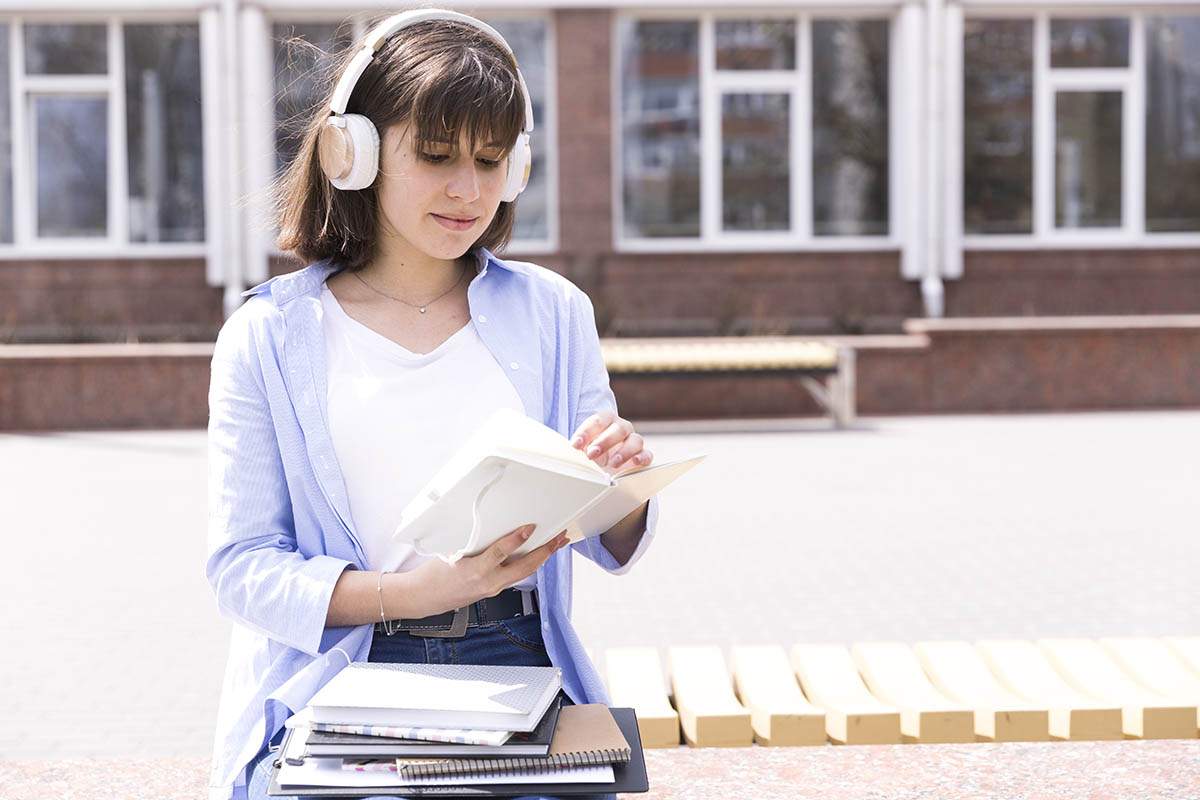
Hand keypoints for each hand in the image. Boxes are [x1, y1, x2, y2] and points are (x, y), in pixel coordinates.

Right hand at [407, 524, 568, 616]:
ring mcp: (492, 589)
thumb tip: (492, 524)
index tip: (530, 527)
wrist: (424, 597)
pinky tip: (536, 556)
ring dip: (541, 558)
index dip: (517, 539)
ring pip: (524, 573)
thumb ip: (474, 540)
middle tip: (559, 538)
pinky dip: (528, 564)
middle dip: (545, 552)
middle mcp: (487, 583)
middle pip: (524, 567)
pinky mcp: (493, 591)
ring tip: (556, 545)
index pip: (500, 553)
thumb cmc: (433, 574)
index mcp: (474, 570)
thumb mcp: (450, 549)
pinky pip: (516, 576)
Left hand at [571, 410, 652, 473]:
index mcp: (606, 421)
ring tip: (612, 464)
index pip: (598, 421)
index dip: (586, 432)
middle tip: (592, 454)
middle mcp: (621, 428)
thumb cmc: (592, 454)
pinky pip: (647, 454)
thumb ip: (579, 446)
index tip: (575, 445)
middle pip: (618, 429)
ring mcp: (633, 441)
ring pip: (635, 440)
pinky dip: (642, 457)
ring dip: (623, 452)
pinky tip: (635, 462)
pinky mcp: (642, 456)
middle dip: (604, 441)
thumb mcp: (582, 449)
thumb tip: (570, 449)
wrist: (604, 467)